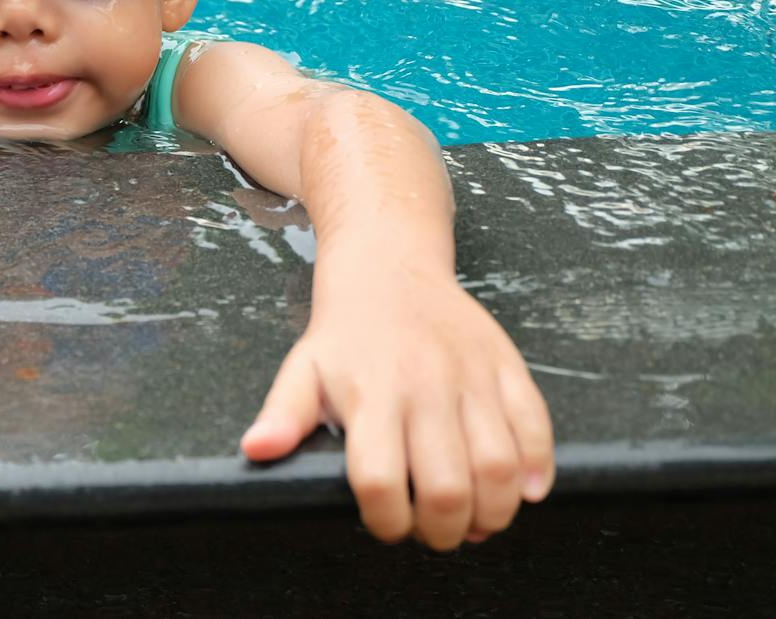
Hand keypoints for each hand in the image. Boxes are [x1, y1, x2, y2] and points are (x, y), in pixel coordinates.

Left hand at [239, 263, 554, 549]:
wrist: (389, 263)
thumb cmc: (345, 329)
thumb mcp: (303, 368)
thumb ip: (283, 416)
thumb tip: (256, 451)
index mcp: (370, 395)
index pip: (380, 481)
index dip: (386, 521)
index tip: (386, 524)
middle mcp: (425, 387)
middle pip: (447, 488)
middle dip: (443, 530)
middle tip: (435, 532)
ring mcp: (471, 377)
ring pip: (500, 467)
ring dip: (494, 512)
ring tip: (476, 520)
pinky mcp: (506, 366)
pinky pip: (536, 427)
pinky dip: (539, 470)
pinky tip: (524, 490)